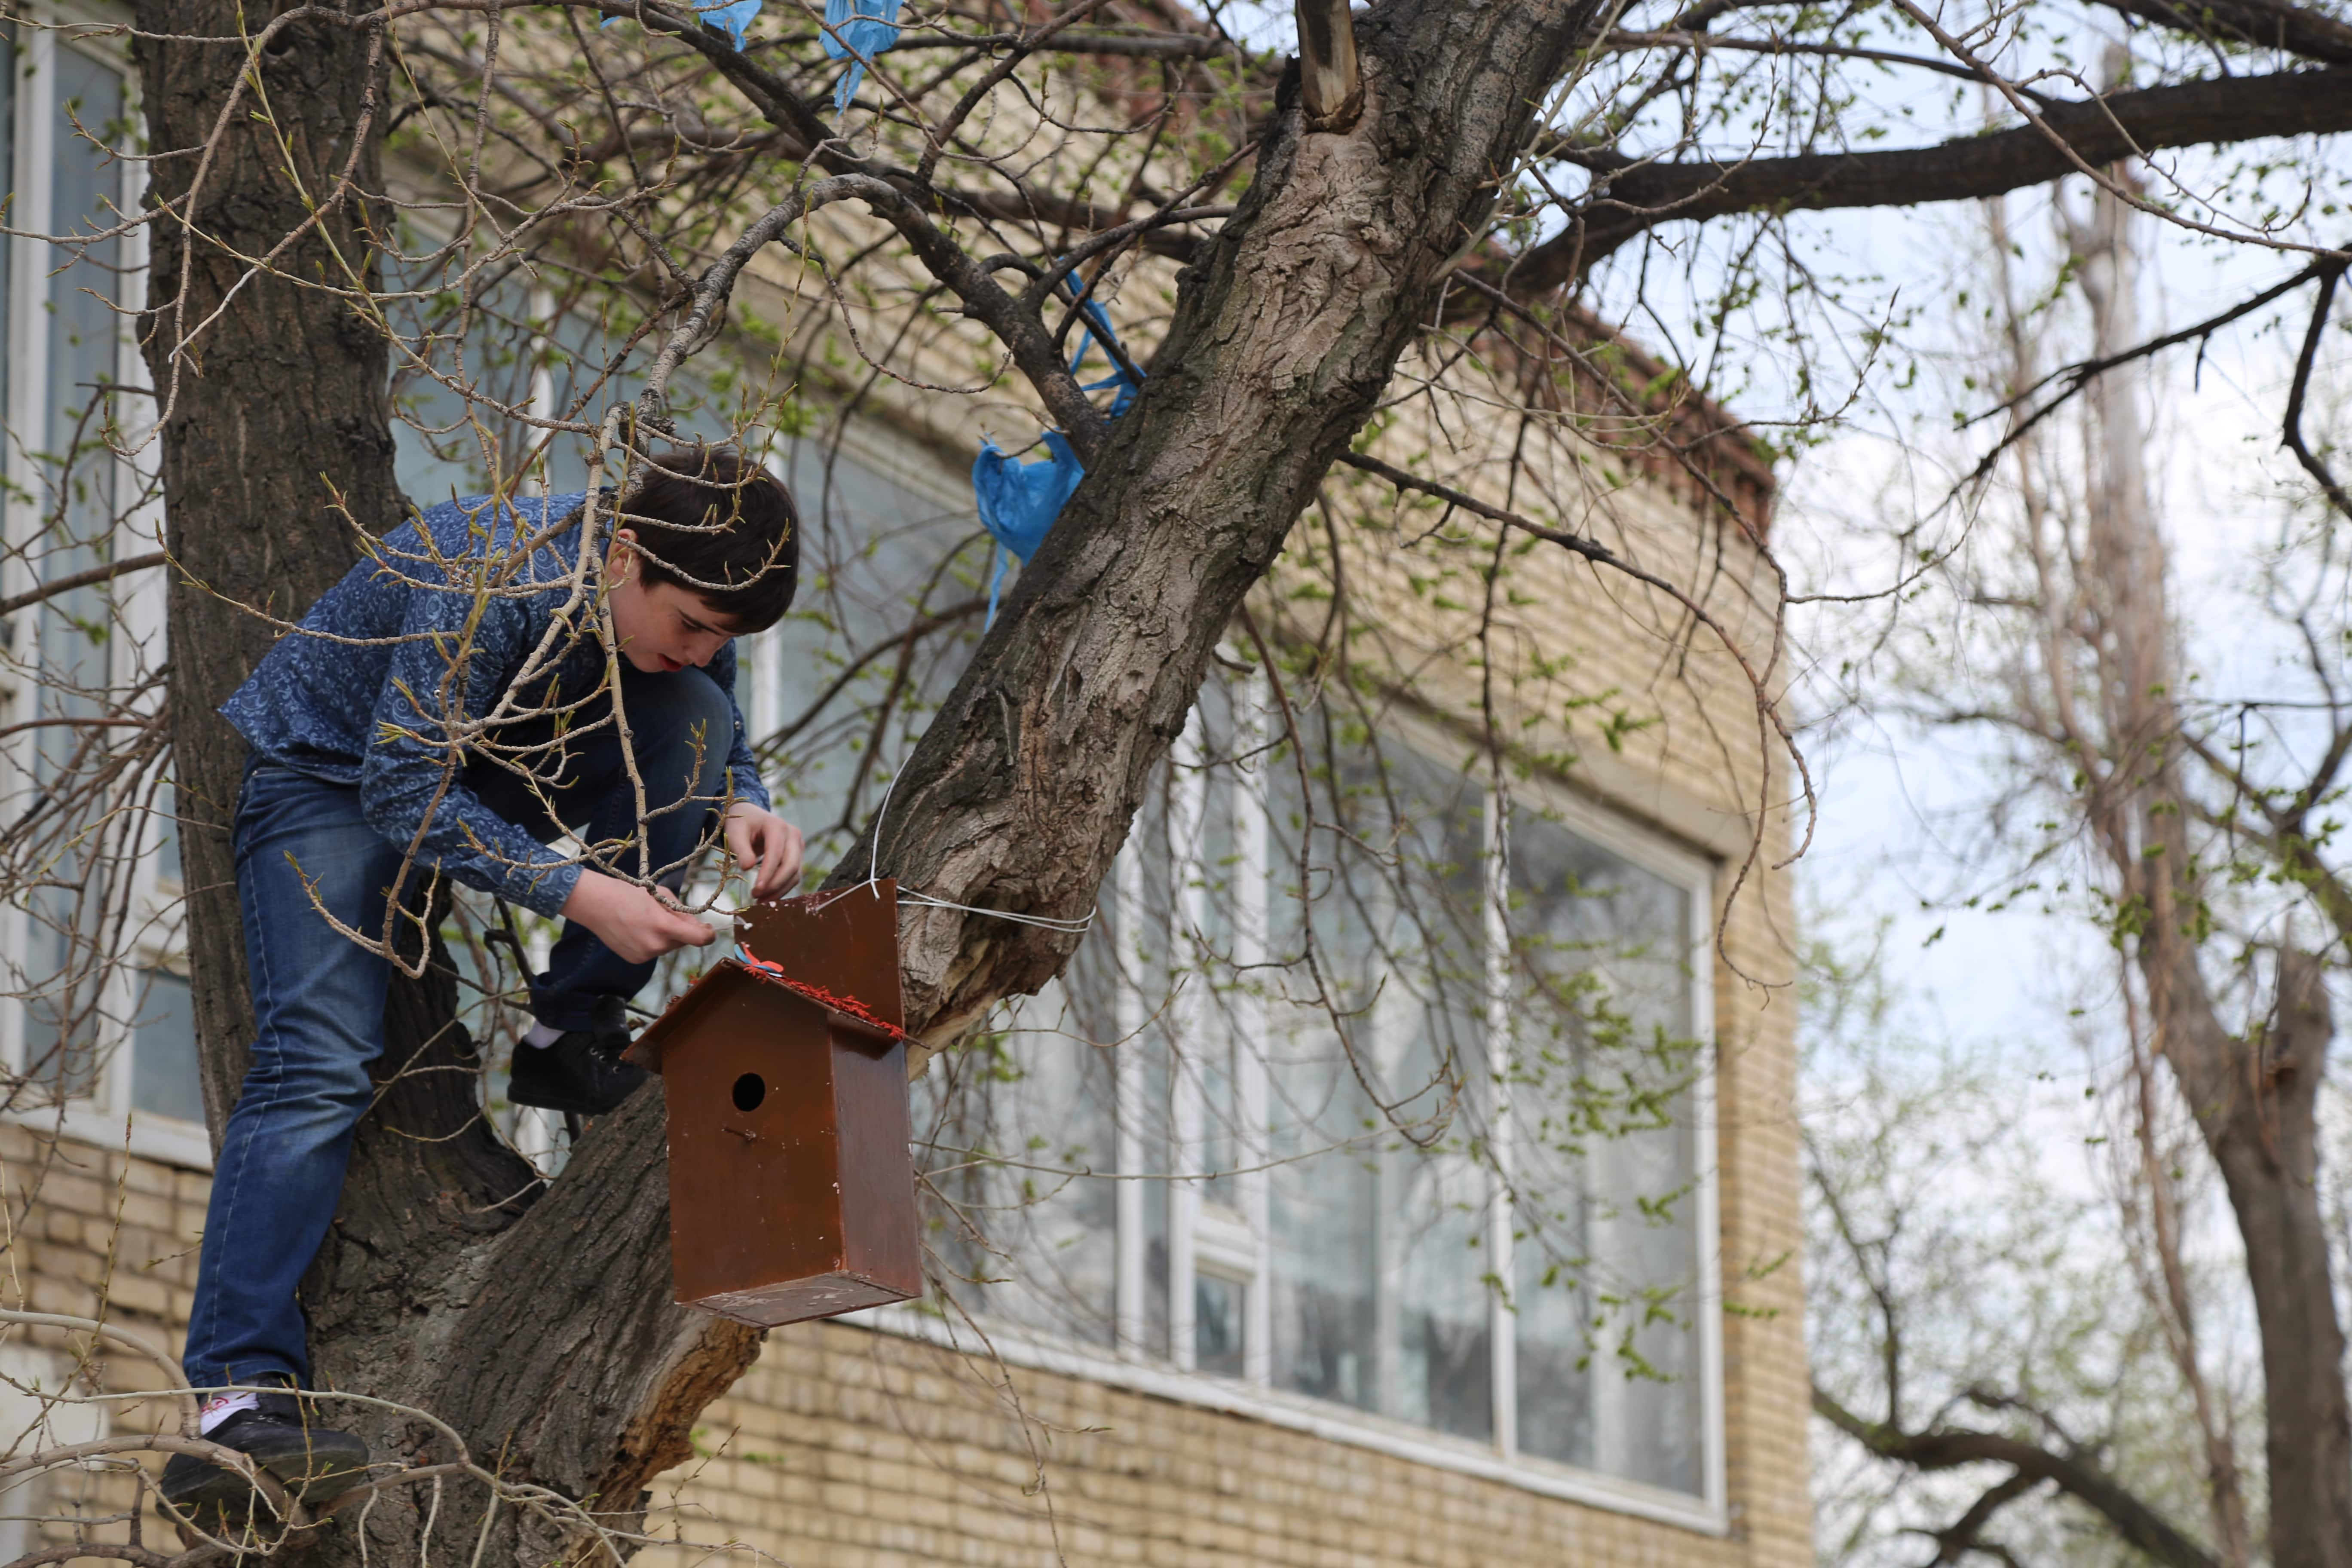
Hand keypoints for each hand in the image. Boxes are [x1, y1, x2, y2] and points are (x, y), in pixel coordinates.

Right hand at [562, 871, 718, 964]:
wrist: (595, 904)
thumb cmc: (629, 893)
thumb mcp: (661, 896)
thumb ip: (681, 912)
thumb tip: (696, 926)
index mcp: (664, 926)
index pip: (699, 939)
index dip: (708, 935)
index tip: (708, 930)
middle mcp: (656, 945)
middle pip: (682, 941)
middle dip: (681, 930)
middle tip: (668, 915)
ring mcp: (645, 955)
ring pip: (668, 947)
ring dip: (666, 936)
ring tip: (647, 921)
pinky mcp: (635, 960)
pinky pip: (654, 952)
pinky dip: (652, 942)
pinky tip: (638, 930)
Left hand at [724, 802, 805, 900]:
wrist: (752, 816)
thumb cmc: (742, 823)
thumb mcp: (735, 833)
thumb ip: (741, 849)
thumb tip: (747, 868)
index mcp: (778, 826)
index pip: (776, 854)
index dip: (768, 873)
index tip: (755, 891)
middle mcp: (793, 835)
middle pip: (791, 865)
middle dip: (775, 885)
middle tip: (756, 897)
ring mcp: (798, 846)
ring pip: (795, 874)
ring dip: (779, 890)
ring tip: (759, 901)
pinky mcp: (797, 856)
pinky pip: (793, 876)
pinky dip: (781, 888)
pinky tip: (767, 896)